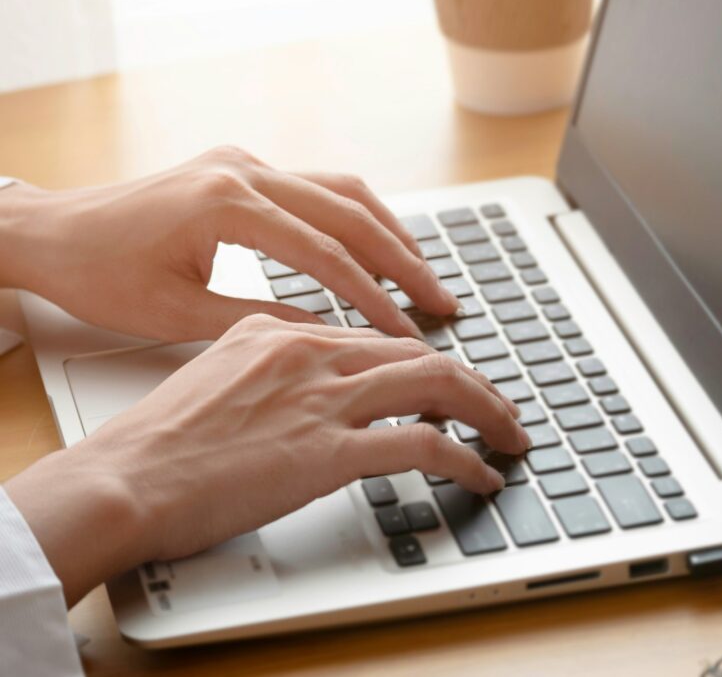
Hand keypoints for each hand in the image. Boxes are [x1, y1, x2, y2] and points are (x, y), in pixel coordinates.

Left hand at [0, 146, 455, 340]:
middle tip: (443, 301)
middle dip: (403, 261)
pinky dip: (356, 218)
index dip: (373, 300)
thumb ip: (261, 321)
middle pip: (350, 212)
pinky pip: (319, 186)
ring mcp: (244, 163)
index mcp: (226, 204)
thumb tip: (328, 334)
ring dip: (389, 233)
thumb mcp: (177, 315)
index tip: (408, 333)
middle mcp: (242, 171)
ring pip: (342, 190)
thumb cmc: (100, 274)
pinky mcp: (241, 169)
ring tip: (424, 275)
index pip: (324, 255)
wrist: (52, 233)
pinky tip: (378, 246)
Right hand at [4, 315, 530, 605]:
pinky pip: (424, 446)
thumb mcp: (215, 373)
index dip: (425, 360)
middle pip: (421, 354)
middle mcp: (312, 354)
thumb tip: (304, 379)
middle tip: (500, 407)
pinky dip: (465, 460)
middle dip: (473, 382)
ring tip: (509, 436)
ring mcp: (324, 399)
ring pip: (438, 386)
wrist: (124, 479)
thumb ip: (267, 365)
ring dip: (487, 412)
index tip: (449, 380)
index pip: (378, 337)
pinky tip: (481, 475)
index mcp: (283, 331)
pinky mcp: (330, 449)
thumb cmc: (158, 441)